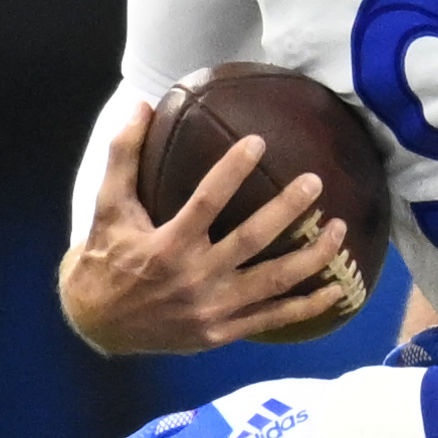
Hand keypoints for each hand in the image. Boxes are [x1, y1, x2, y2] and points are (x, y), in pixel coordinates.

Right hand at [57, 103, 364, 356]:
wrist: (97, 324)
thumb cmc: (106, 259)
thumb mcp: (106, 207)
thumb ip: (123, 156)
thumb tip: (141, 105)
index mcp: (166, 246)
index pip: (206, 201)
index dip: (233, 170)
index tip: (259, 142)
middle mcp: (194, 279)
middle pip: (252, 240)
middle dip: (288, 209)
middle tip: (314, 181)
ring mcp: (212, 310)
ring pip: (273, 281)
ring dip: (311, 256)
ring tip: (339, 229)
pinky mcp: (223, 332)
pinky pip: (273, 318)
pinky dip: (307, 306)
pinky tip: (336, 289)